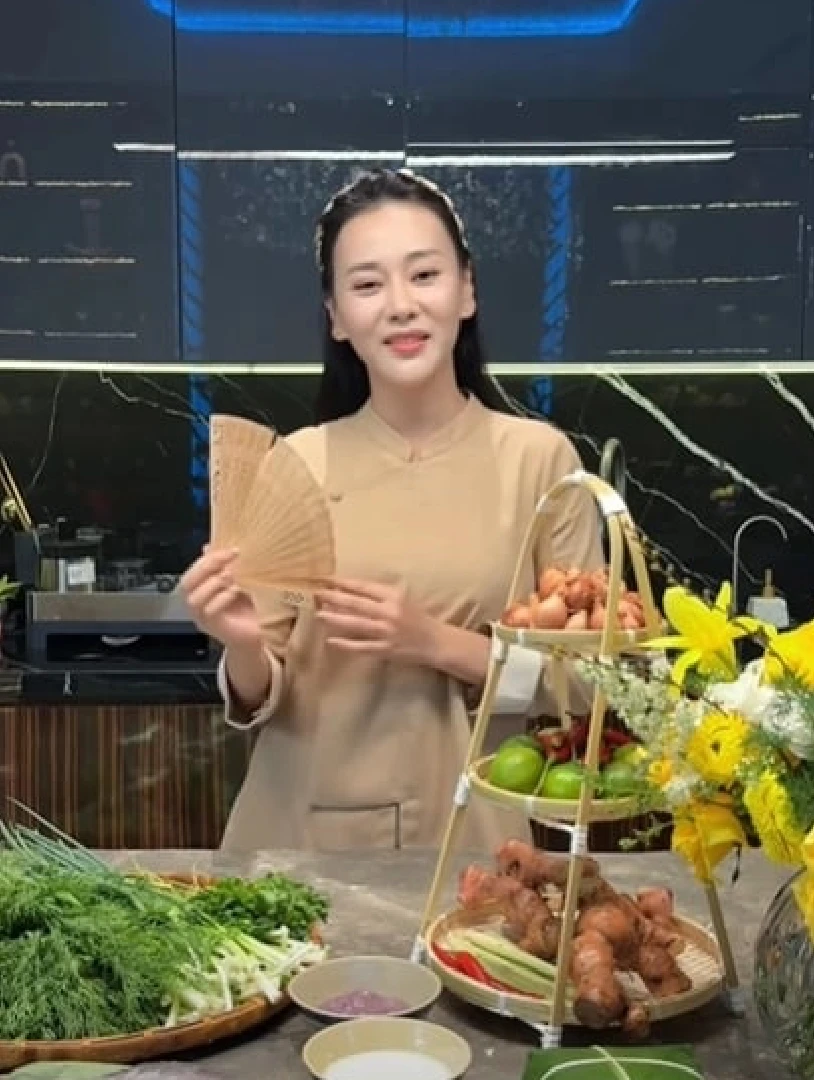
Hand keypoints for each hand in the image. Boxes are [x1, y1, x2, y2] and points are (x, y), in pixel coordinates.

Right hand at [179, 547, 262, 648]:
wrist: (260, 633)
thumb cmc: (248, 606)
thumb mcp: (237, 579)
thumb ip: (223, 564)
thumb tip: (211, 546)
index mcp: (199, 590)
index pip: (191, 571)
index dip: (207, 558)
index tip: (229, 549)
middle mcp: (196, 604)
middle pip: (186, 582)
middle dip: (208, 566)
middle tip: (231, 556)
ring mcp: (202, 618)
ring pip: (194, 598)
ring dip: (214, 582)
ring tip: (233, 575)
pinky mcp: (213, 628)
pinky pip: (208, 611)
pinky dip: (221, 598)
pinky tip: (236, 590)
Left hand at [315, 578, 438, 664]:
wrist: (435, 642)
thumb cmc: (417, 617)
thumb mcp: (402, 598)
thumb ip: (380, 595)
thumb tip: (350, 591)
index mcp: (393, 596)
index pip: (363, 587)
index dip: (343, 583)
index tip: (327, 579)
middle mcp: (389, 612)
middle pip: (356, 604)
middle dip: (334, 598)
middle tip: (316, 594)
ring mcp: (386, 632)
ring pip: (356, 624)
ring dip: (335, 619)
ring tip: (319, 615)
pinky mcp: (385, 649)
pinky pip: (361, 646)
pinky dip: (346, 644)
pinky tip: (330, 641)